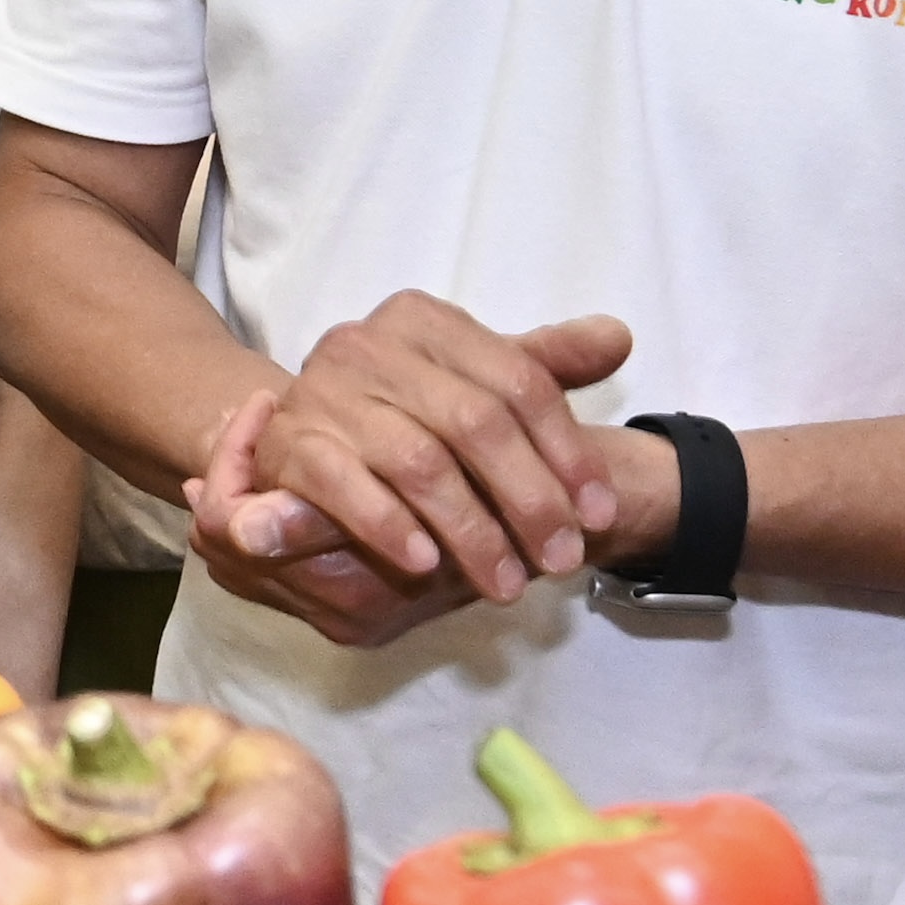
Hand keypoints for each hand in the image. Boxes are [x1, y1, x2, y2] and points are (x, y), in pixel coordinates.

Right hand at [196, 296, 639, 619]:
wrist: (297, 434)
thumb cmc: (402, 416)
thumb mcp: (473, 386)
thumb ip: (543, 366)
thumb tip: (617, 337)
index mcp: (425, 320)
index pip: (519, 382)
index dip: (567, 452)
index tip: (598, 514)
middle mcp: (370, 343)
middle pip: (477, 422)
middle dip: (529, 499)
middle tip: (562, 560)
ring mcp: (324, 390)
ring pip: (420, 461)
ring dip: (471, 530)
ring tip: (506, 583)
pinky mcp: (287, 441)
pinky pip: (345, 485)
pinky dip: (388, 525)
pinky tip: (426, 563)